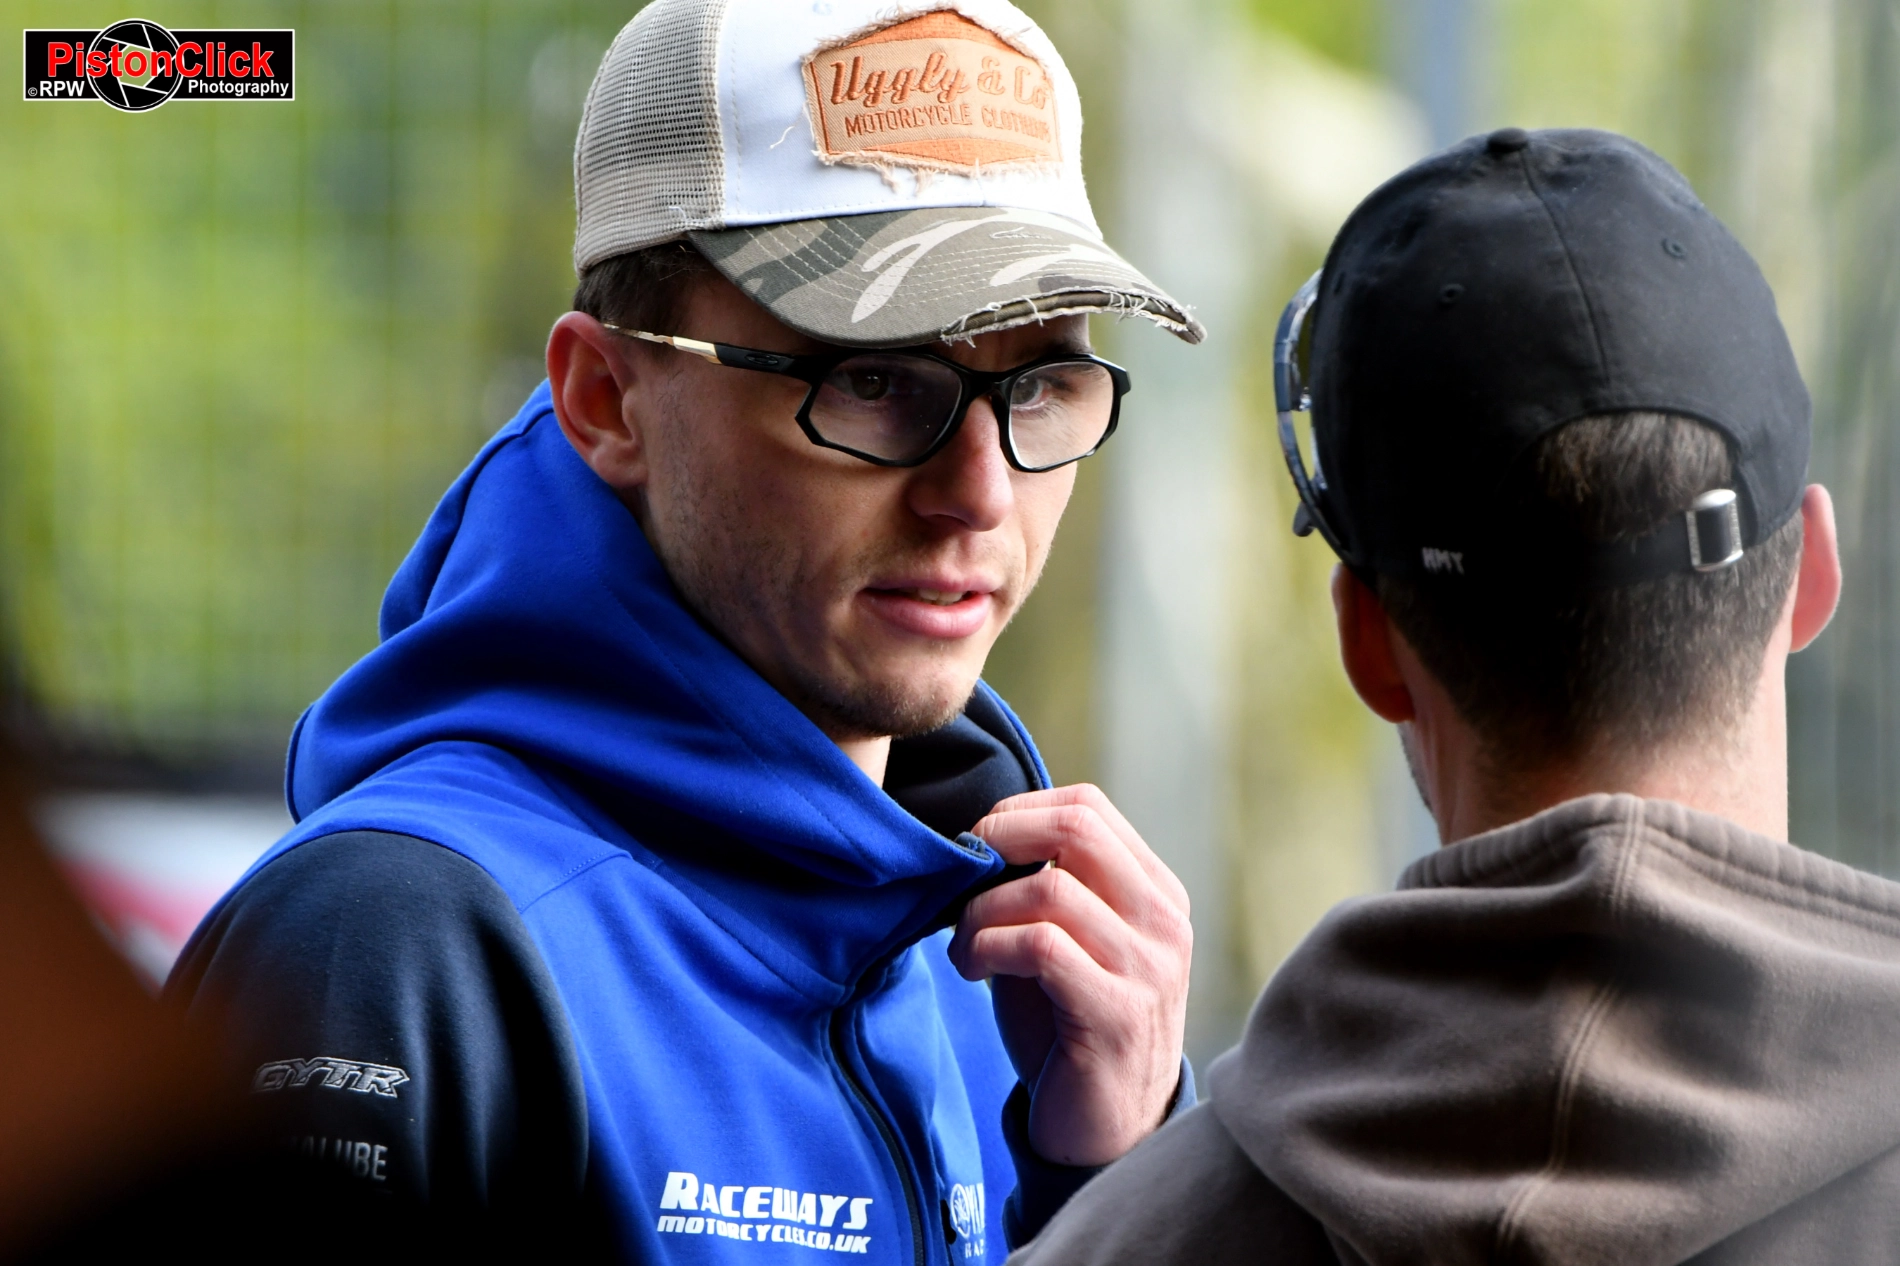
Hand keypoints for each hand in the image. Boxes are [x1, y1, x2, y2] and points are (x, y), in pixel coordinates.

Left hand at [948, 784, 1190, 1166]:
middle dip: (998, 838)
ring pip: (1048, 889)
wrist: (1107, 1131)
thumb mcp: (1069, 942)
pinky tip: (971, 970)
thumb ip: (1045, 889)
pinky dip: (987, 947)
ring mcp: (1146, 968)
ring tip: (963, 946)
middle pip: (1077, 829)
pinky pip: (1040, 946)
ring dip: (981, 912)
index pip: (1088, 807)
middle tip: (961, 874)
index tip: (977, 845)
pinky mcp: (1116, 1014)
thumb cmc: (1071, 1028)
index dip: (1018, 811)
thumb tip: (976, 841)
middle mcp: (1162, 921)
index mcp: (1155, 893)